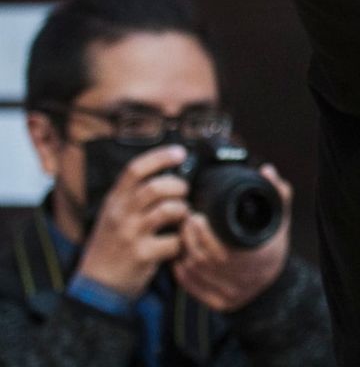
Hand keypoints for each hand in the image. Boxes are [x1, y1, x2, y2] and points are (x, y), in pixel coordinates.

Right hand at [75, 145, 189, 298]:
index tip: (180, 153)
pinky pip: (174, 241)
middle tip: (184, 192)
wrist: (97, 285)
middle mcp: (120, 215)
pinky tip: (179, 242)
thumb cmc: (111, 245)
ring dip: (183, 211)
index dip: (160, 157)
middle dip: (178, 186)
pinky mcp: (143, 255)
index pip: (135, 169)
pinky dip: (183, 240)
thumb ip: (134, 195)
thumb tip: (168, 174)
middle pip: (156, 187)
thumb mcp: (113, 215)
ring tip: (182, 216)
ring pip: (168, 210)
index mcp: (114, 201)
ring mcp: (131, 235)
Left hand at [172, 164, 292, 311]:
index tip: (197, 216)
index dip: (206, 234)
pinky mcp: (219, 304)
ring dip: (184, 252)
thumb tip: (266, 170)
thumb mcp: (279, 219)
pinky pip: (193, 288)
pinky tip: (180, 257)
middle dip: (191, 238)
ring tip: (182, 234)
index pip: (224, 249)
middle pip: (205, 260)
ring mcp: (231, 294)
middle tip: (186, 220)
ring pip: (196, 273)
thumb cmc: (273, 247)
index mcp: (259, 258)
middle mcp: (245, 279)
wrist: (275, 286)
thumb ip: (277, 193)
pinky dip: (182, 272)